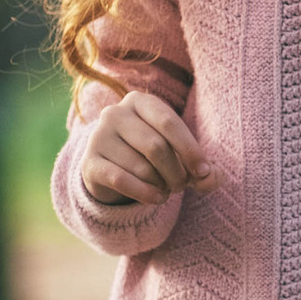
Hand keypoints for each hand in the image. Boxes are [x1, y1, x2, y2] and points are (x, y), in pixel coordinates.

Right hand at [74, 83, 213, 205]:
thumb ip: (203, 169)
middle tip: (181, 185)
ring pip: (141, 167)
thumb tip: (211, 179)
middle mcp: (115, 113)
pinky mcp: (89, 163)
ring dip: (161, 185)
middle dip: (176, 172)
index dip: (190, 150)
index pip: (169, 123)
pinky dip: (145, 193)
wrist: (112, 170)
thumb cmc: (153, 157)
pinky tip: (155, 198)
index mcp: (141, 101)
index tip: (203, 172)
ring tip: (164, 188)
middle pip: (156, 147)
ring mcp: (98, 137)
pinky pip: (122, 180)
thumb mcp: (181, 157)